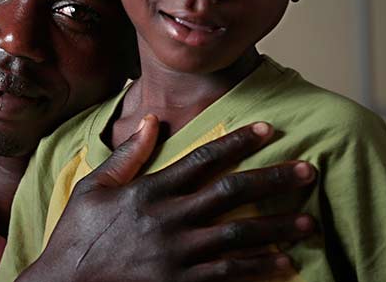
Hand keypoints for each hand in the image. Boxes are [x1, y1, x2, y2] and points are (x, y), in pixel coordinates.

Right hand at [18, 116, 316, 281]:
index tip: (267, 130)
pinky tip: (284, 263)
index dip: (237, 142)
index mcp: (148, 191)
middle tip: (308, 171)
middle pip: (230, 194)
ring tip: (308, 221)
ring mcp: (177, 255)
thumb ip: (127, 155)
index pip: (202, 159)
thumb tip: (153, 120)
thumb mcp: (93, 188)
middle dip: (273, 180)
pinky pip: (229, 275)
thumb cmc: (77, 235)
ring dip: (277, 228)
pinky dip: (259, 269)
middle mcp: (168, 220)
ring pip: (238, 236)